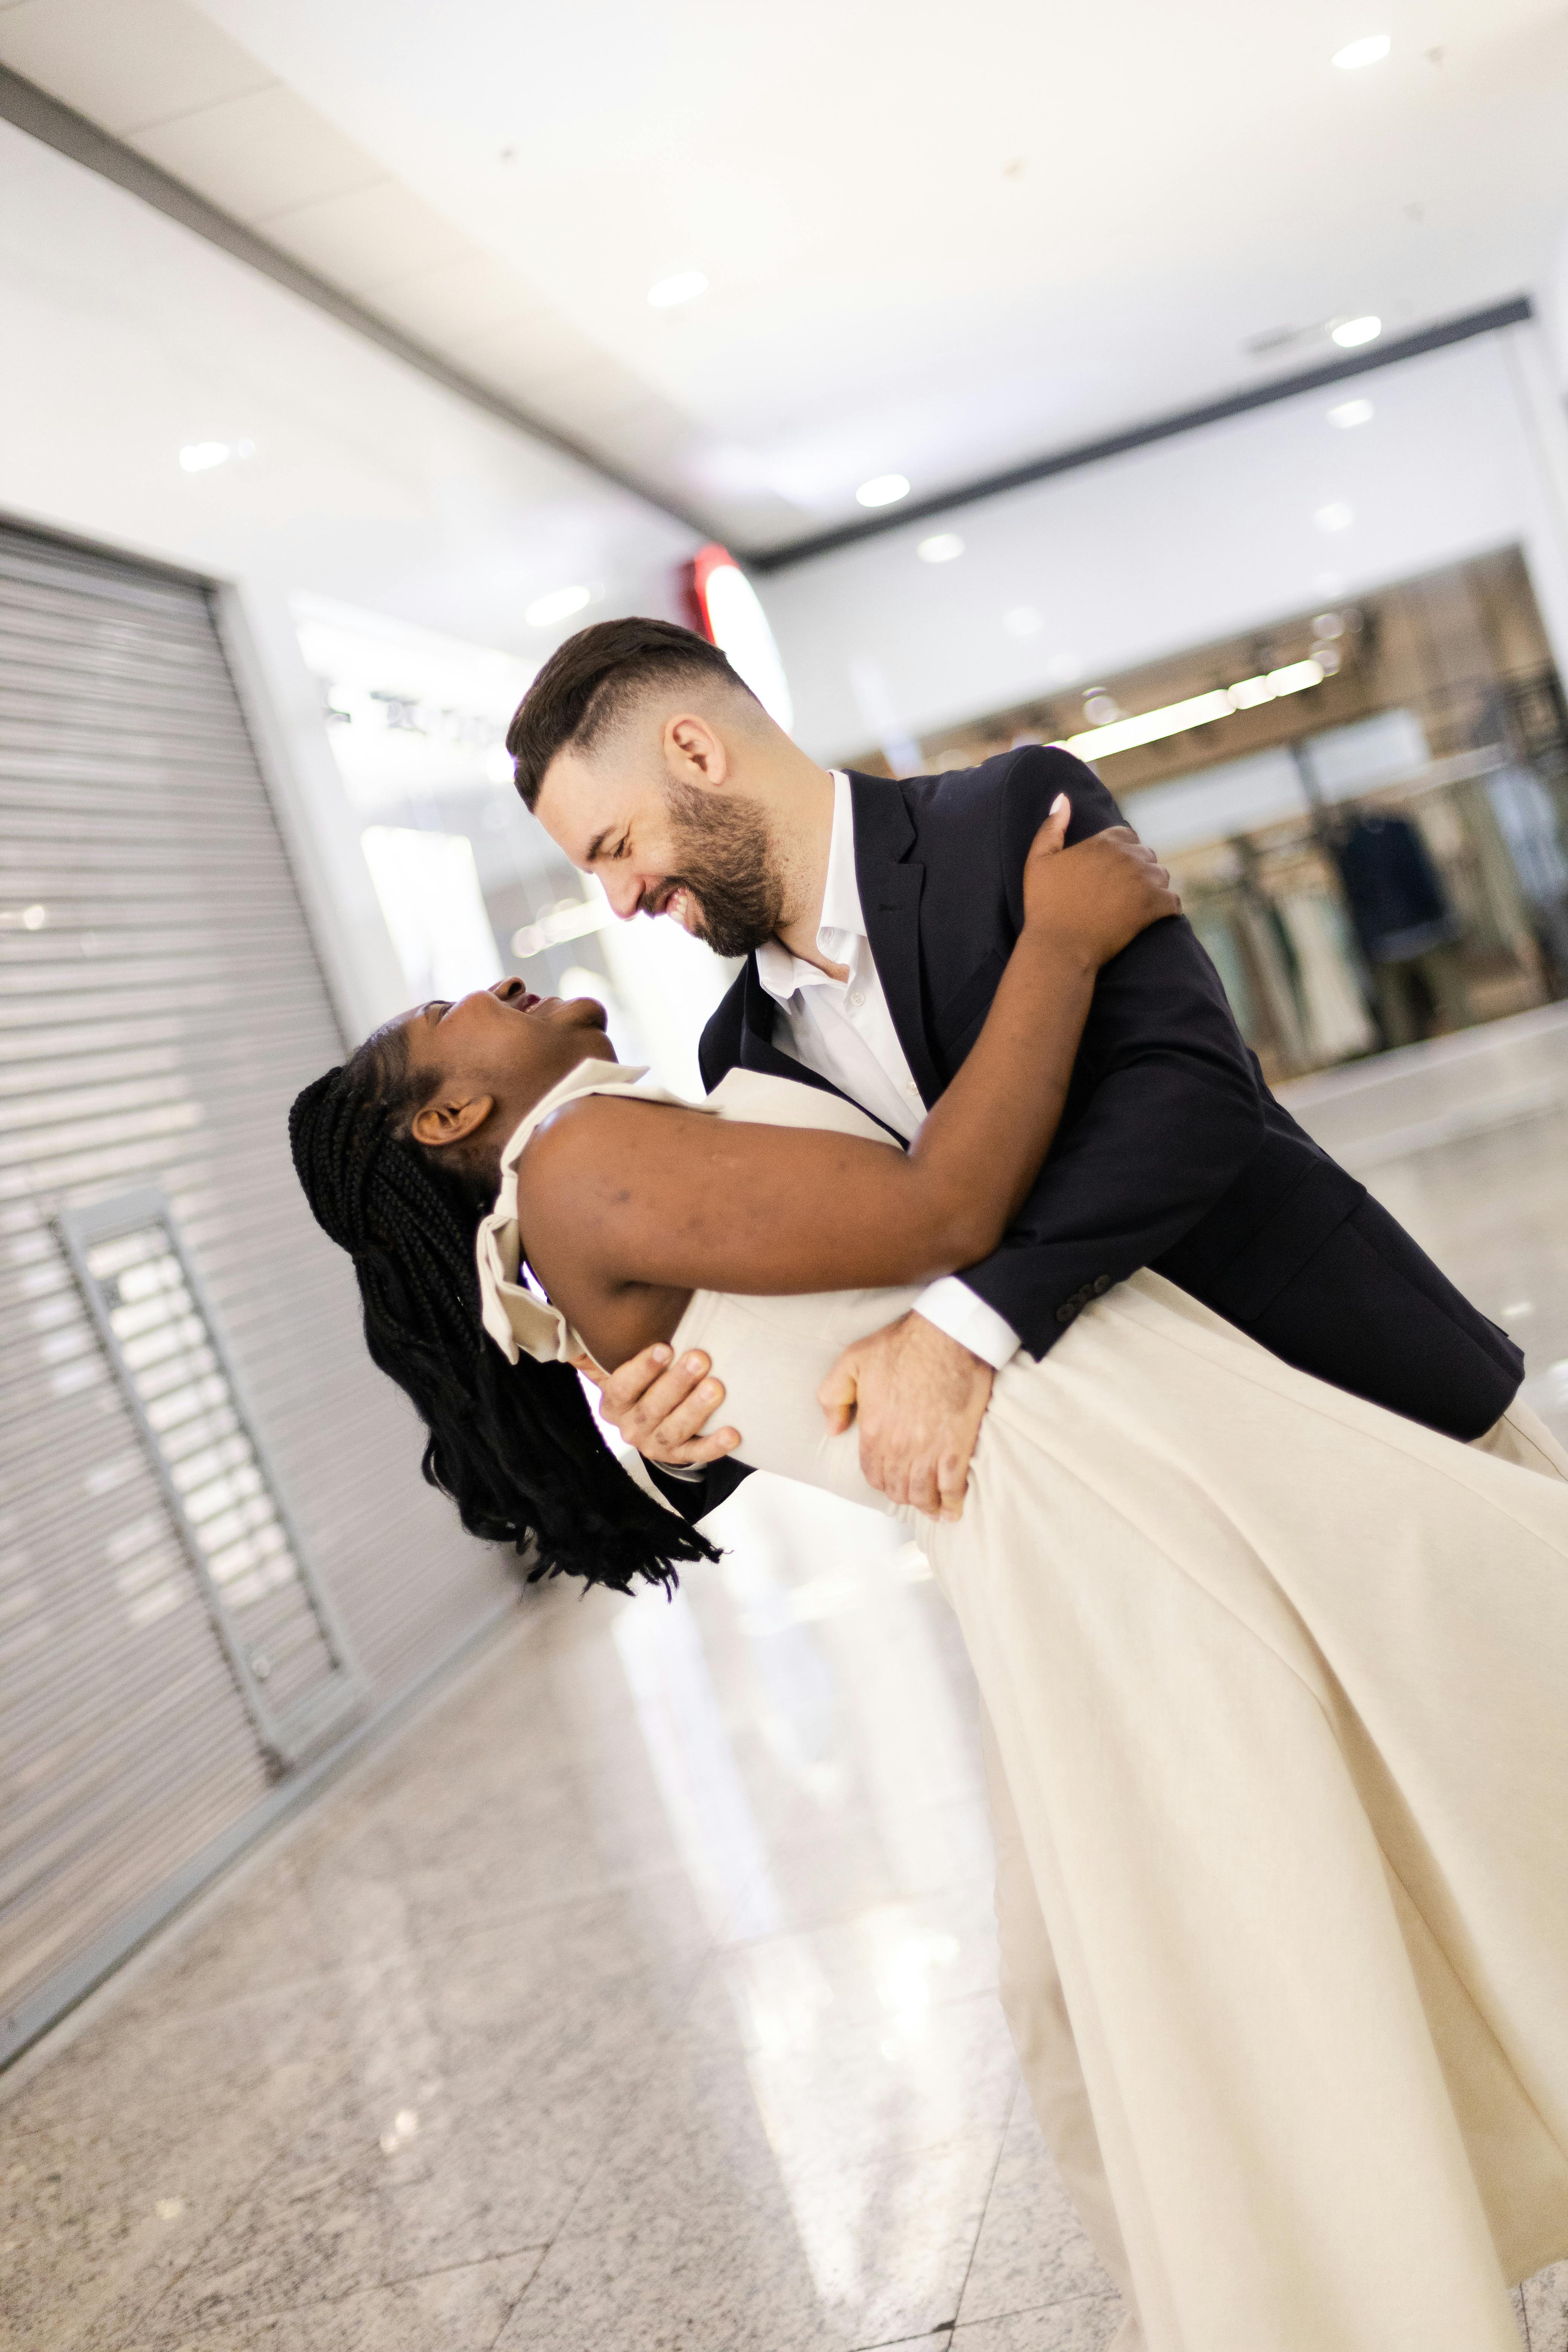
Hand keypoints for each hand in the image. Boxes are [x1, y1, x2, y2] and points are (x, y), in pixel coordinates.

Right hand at [574, 1342, 739, 1468]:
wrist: (649, 1420)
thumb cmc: (640, 1380)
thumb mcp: (616, 1365)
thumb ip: (600, 1349)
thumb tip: (578, 1328)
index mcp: (613, 1403)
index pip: (622, 1387)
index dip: (643, 1369)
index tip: (665, 1348)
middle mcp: (630, 1427)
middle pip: (651, 1408)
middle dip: (677, 1383)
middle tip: (700, 1359)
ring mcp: (653, 1444)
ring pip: (673, 1430)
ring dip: (695, 1409)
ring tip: (716, 1388)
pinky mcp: (676, 1456)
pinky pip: (695, 1453)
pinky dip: (714, 1447)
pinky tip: (732, 1434)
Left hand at [817, 1312, 992, 1520]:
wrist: (948, 1336)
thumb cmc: (903, 1345)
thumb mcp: (851, 1361)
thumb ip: (833, 1396)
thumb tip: (833, 1429)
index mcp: (873, 1430)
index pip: (872, 1472)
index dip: (880, 1481)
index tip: (889, 1482)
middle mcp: (899, 1447)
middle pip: (898, 1488)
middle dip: (903, 1494)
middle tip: (912, 1495)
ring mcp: (928, 1450)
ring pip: (923, 1494)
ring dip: (926, 1505)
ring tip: (933, 1508)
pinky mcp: (956, 1448)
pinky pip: (953, 1487)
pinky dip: (952, 1502)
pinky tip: (953, 1509)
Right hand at [1023, 796, 1180, 966]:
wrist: (1059, 948)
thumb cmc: (1044, 906)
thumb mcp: (1038, 861)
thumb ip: (1052, 827)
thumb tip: (1064, 797)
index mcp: (1104, 842)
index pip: (1127, 836)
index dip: (1121, 852)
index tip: (1111, 872)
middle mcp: (1128, 856)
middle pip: (1146, 855)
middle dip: (1137, 870)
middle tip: (1122, 892)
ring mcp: (1143, 880)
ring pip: (1161, 876)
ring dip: (1153, 887)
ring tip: (1134, 904)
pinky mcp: (1154, 906)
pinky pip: (1173, 901)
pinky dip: (1166, 908)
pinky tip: (1153, 916)